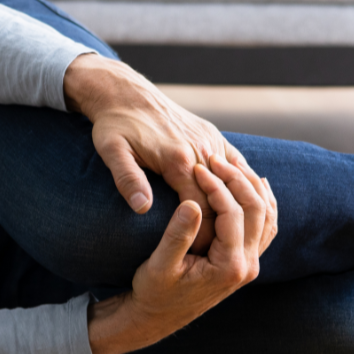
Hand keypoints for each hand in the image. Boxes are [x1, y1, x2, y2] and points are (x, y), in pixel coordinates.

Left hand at [63, 53, 276, 252]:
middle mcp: (199, 149)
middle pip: (222, 199)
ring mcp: (209, 140)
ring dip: (237, 208)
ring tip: (235, 237)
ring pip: (236, 181)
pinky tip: (242, 204)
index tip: (201, 261)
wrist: (125, 92)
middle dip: (223, 229)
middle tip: (219, 257)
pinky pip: (236, 163)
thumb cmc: (113, 125)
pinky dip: (242, 184)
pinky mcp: (211, 134)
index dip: (203, 238)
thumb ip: (127, 180)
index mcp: (177, 160)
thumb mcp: (111, 152)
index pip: (201, 209)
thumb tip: (142, 209)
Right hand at [86, 159, 276, 353]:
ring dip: (252, 188)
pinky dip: (261, 203)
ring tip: (231, 164)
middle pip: (257, 210)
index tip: (197, 167)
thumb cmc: (154, 292)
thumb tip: (192, 203)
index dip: (216, 186)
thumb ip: (178, 235)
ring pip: (267, 217)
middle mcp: (247, 267)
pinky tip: (253, 185)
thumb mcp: (159, 265)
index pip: (233, 213)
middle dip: (237, 180)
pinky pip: (264, 227)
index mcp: (229, 267)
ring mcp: (250, 264)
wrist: (157, 317)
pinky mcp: (246, 261)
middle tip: (214, 159)